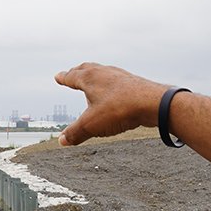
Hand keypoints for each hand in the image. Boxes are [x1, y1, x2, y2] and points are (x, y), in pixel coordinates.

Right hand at [53, 63, 171, 146]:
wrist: (153, 103)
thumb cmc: (119, 109)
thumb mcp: (92, 124)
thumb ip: (75, 133)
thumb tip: (61, 141)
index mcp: (90, 78)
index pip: (72, 76)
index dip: (64, 78)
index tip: (58, 76)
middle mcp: (104, 72)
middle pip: (87, 69)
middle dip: (78, 71)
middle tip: (73, 72)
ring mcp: (121, 76)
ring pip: (104, 72)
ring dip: (96, 75)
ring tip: (94, 80)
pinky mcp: (134, 83)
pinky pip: (118, 80)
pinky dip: (111, 83)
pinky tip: (115, 90)